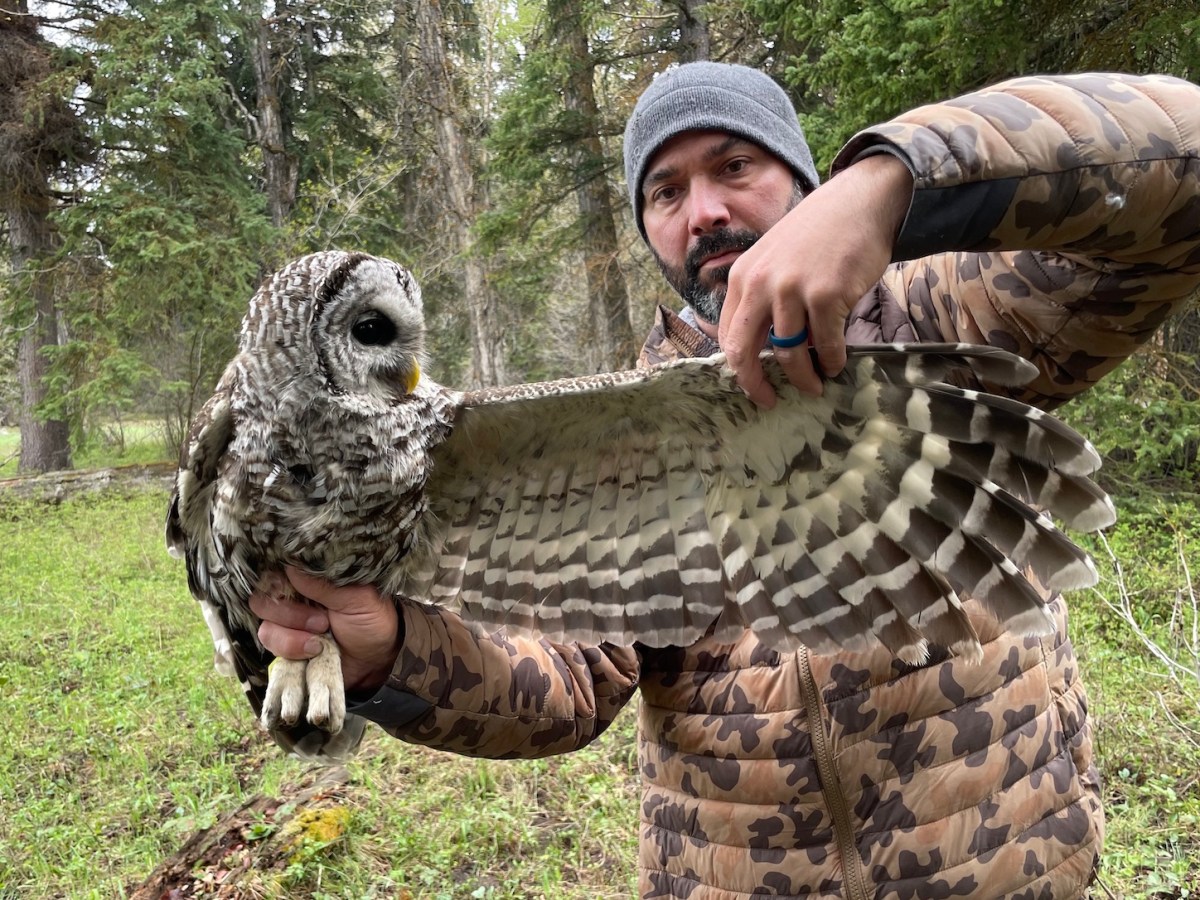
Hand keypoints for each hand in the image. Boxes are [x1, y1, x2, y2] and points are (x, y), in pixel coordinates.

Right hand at [250, 568, 400, 693]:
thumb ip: (325, 584)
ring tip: (321, 637)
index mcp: (308, 579)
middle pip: (262, 599)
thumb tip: (292, 567)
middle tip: (322, 621)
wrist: (375, 660)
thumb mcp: (357, 597)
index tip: (298, 590)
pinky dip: (292, 650)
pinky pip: (271, 647)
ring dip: (293, 636)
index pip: (275, 569)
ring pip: (266, 626)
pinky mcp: (284, 648)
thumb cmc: (370, 620)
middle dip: (290, 614)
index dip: (280, 580)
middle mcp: (292, 598)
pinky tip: (314, 651)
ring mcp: (286, 625)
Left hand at [718, 153, 913, 406]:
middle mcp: (760, 284)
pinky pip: (825, 344)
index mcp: (742, 277)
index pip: (728, 335)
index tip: (752, 383)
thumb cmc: (818, 234)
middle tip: (769, 401)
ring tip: (816, 385)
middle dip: (755, 385)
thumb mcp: (773, 258)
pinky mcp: (826, 295)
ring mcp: (792, 289)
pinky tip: (837, 363)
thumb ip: (762, 294)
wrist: (858, 202)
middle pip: (744, 351)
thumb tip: (761, 345)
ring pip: (788, 354)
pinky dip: (832, 360)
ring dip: (804, 378)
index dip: (738, 367)